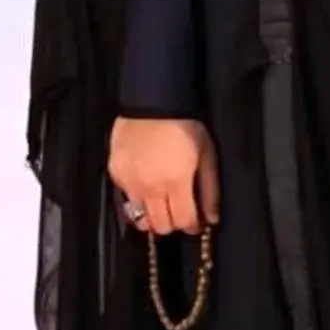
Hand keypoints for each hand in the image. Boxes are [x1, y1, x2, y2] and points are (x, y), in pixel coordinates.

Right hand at [108, 117, 219, 236]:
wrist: (152, 103)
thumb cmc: (184, 125)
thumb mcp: (206, 153)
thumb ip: (210, 188)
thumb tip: (212, 217)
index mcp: (176, 181)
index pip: (183, 220)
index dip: (192, 225)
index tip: (196, 223)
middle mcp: (150, 187)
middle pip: (161, 226)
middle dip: (174, 223)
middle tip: (180, 212)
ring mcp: (130, 183)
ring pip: (141, 219)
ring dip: (154, 217)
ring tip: (162, 204)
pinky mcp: (116, 176)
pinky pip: (127, 201)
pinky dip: (138, 201)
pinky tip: (147, 189)